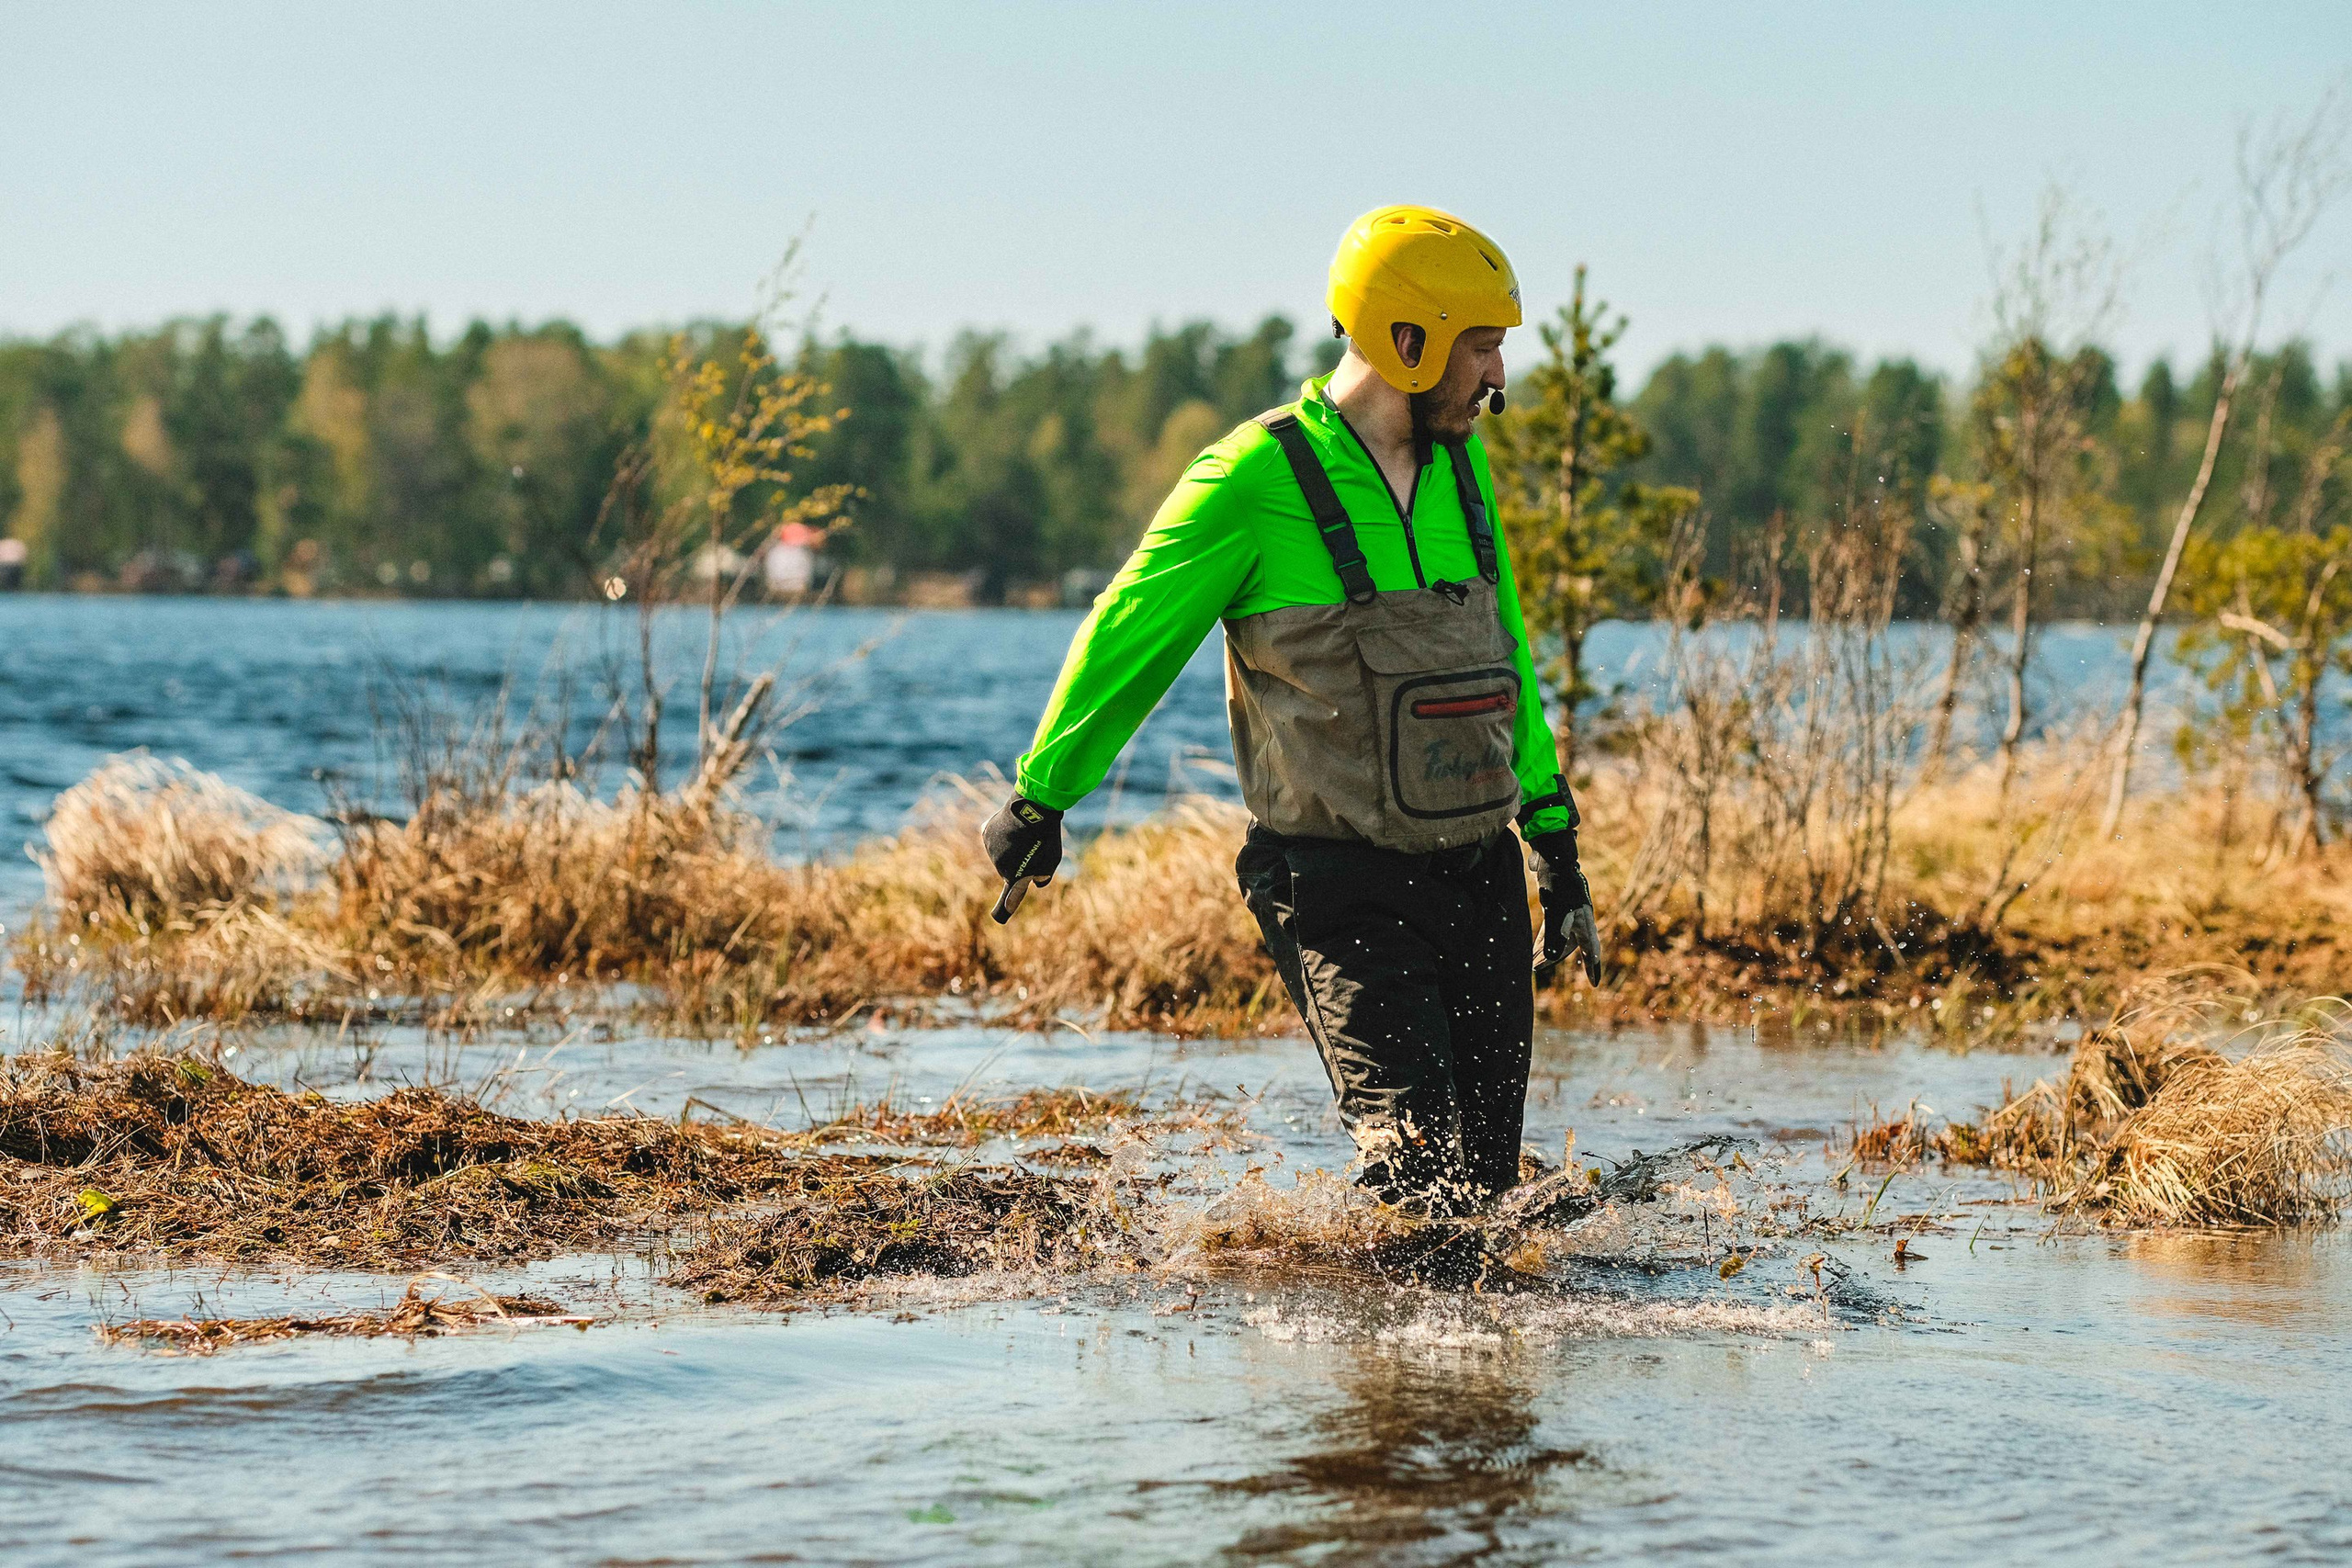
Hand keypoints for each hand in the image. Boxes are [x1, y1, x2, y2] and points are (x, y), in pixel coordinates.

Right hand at [981, 795, 1062, 922]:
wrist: (1032, 808)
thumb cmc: (1045, 837)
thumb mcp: (1052, 860)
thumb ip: (1042, 876)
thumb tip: (1034, 880)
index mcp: (1015, 877)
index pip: (1009, 901)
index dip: (1004, 910)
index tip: (1000, 918)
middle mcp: (999, 866)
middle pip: (1010, 869)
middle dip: (1020, 862)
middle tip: (1034, 846)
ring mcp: (990, 850)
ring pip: (1002, 852)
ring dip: (1011, 846)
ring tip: (1025, 832)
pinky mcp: (986, 832)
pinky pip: (994, 837)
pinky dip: (1003, 833)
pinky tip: (1012, 825)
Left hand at [1526, 830, 1602, 983]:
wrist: (1552, 858)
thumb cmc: (1558, 883)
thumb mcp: (1556, 911)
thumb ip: (1555, 935)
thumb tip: (1552, 957)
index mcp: (1584, 921)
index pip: (1591, 949)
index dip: (1592, 967)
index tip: (1594, 984)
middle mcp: (1578, 919)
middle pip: (1570, 946)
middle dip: (1555, 959)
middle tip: (1536, 967)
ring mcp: (1567, 913)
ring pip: (1559, 939)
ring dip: (1546, 951)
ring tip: (1531, 962)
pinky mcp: (1555, 908)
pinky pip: (1551, 930)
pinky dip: (1542, 939)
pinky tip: (1532, 948)